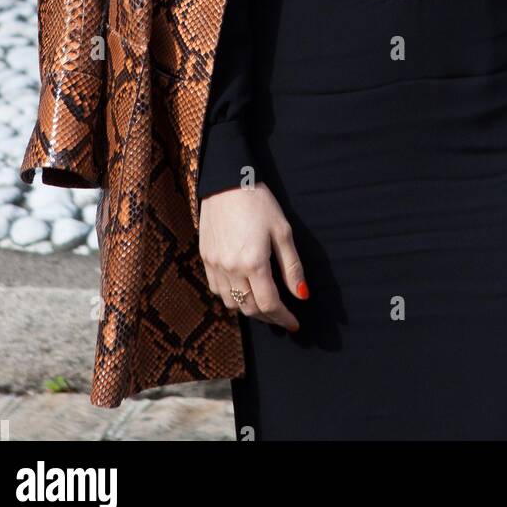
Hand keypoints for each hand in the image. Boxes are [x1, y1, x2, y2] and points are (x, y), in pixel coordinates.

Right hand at [198, 179, 308, 332]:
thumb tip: (301, 295)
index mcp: (254, 262)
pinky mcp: (205, 258)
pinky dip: (231, 296)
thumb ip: (292, 267)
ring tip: (264, 304)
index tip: (294, 324)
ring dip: (249, 308)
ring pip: (231, 303)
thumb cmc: (259, 202)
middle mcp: (231, 268)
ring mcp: (215, 265)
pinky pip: (216, 289)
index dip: (283, 318)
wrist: (227, 182)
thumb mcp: (283, 232)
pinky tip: (242, 289)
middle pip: (249, 308)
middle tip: (282, 317)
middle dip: (268, 317)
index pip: (269, 304)